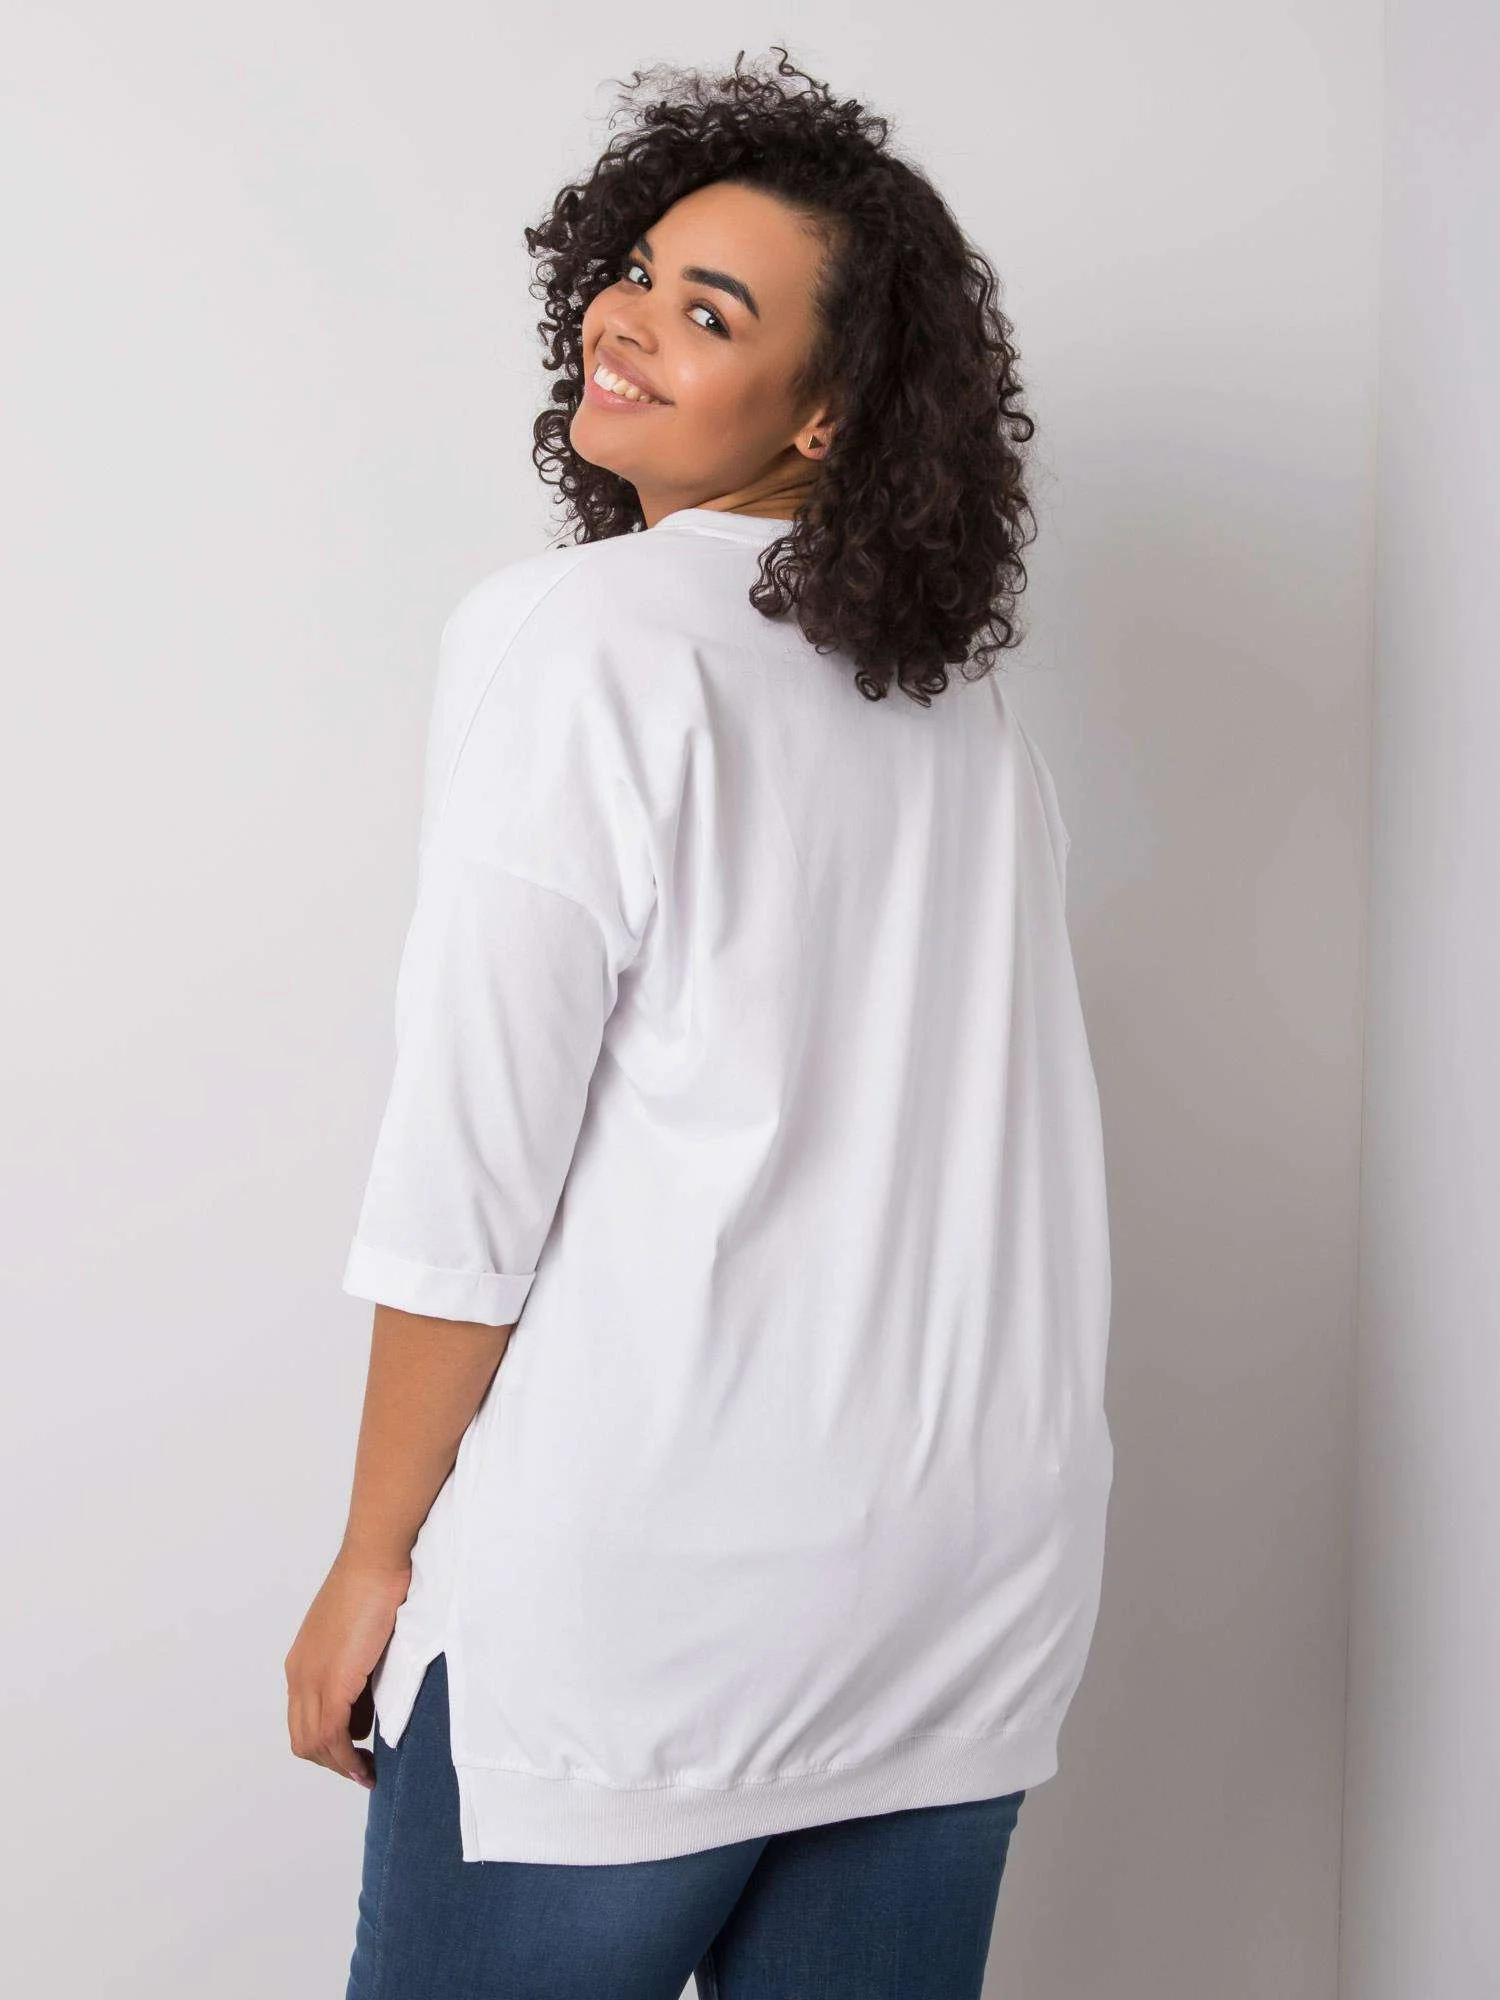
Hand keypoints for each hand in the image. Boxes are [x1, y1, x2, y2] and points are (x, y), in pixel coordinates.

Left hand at [285, 1552, 411, 1789]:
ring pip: (313, 1743)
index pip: (304, 1719)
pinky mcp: (332, 1682)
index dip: (327, 1743)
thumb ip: (356, 1670)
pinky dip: (346, 1758)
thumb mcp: (359, 1636)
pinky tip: (365, 1764)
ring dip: (340, 1765)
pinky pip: (332, 1735)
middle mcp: (299, 1674)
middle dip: (331, 1761)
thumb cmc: (376, 1585)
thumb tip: (364, 1705)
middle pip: (303, 1738)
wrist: (374, 1560)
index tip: (355, 1752)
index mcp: (302, 1662)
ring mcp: (311, 1679)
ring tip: (366, 1772)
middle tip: (362, 1769)